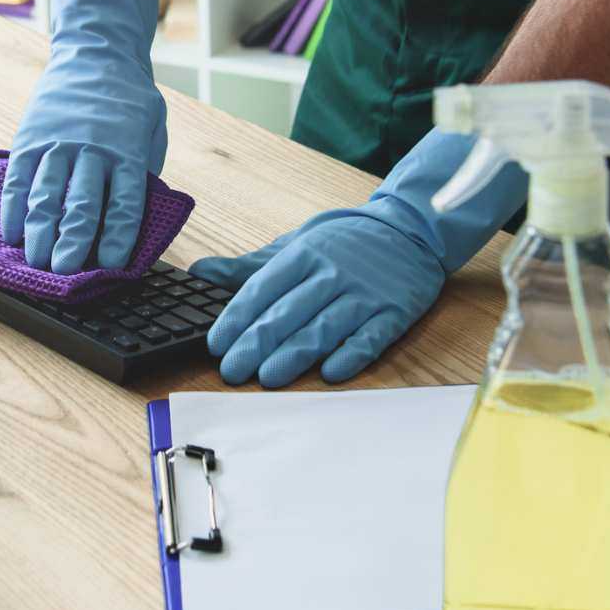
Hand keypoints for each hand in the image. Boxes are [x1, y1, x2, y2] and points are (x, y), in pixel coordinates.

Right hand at [1, 0, 166, 273]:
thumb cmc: (129, 102)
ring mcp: (57, 143)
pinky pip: (18, 179)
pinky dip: (13, 209)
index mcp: (128, 151)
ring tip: (36, 262)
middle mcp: (92, 149)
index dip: (116, 238)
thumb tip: (133, 223)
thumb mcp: (151, 132)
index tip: (110, 266)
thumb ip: (142, 173)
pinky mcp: (30, 138)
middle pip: (81, 204)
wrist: (96, 54)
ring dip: (39, 232)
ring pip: (45, 195)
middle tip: (64, 273)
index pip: (124, 203)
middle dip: (72, 243)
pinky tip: (12, 234)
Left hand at [190, 131, 526, 386]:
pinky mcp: (394, 313)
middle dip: (256, 343)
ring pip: (324, 327)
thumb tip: (199, 272)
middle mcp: (332, 273)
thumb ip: (248, 267)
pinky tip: (331, 373)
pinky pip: (370, 337)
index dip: (238, 318)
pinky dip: (351, 355)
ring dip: (295, 354)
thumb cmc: (343, 244)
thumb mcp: (295, 245)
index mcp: (303, 255)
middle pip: (288, 312)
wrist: (410, 231)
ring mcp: (364, 294)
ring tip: (268, 378)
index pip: (263, 288)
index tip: (216, 343)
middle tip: (232, 371)